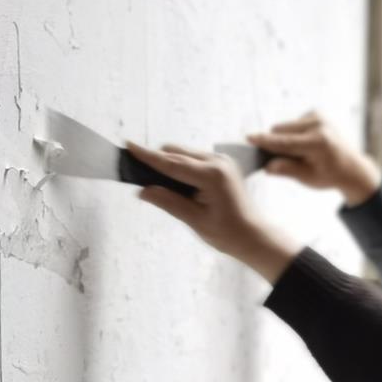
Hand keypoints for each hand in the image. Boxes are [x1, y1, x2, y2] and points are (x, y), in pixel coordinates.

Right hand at [127, 142, 302, 283]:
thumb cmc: (228, 233)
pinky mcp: (221, 163)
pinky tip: (178, 185)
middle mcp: (217, 161)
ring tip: (160, 186)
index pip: (172, 164)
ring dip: (169, 165)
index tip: (129, 145)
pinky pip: (193, 159)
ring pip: (184, 154)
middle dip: (157, 161)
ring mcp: (221, 160)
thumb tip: (143, 191)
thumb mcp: (195, 221)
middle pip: (176, 153)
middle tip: (139, 175)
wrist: (252, 235)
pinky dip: (181, 167)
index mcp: (211, 175)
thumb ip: (168, 202)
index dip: (148, 156)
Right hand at [248, 112, 381, 206]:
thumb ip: (287, 170)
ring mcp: (318, 116)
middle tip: (289, 159)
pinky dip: (293, 134)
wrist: (351, 167)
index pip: (285, 143)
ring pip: (284, 126)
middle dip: (276, 144)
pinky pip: (292, 123)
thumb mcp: (308, 178)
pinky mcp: (316, 113)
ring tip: (301, 153)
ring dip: (284, 139)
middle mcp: (319, 125)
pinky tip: (306, 144)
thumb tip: (268, 166)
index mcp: (318, 143)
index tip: (249, 138)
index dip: (265, 142)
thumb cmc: (328, 175)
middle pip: (280, 131)